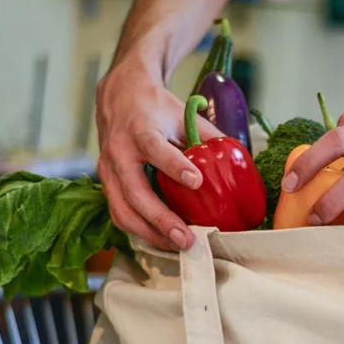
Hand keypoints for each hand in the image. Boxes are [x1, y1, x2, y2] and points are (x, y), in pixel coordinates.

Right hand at [95, 61, 222, 249]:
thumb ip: (206, 138)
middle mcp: (119, 151)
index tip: (196, 182)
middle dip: (161, 219)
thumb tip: (236, 163)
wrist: (119, 96)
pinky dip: (140, 231)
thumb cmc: (155, 108)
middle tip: (187, 238)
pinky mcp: (107, 184)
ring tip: (177, 246)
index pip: (155, 148)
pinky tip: (162, 239)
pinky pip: (119, 213)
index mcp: (140, 129)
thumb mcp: (182, 115)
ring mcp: (108, 170)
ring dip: (150, 233)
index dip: (174, 166)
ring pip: (122, 210)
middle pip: (135, 191)